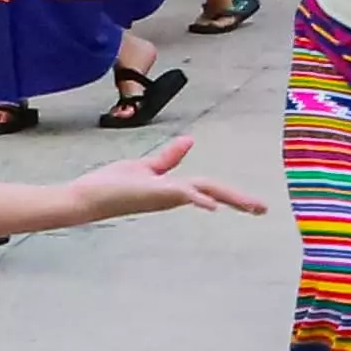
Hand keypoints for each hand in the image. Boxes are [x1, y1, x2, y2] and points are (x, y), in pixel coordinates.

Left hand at [56, 137, 267, 226]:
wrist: (85, 198)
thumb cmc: (111, 184)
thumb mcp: (146, 167)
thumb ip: (169, 157)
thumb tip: (190, 141)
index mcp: (173, 188)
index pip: (209, 188)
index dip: (232, 194)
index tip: (254, 205)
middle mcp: (173, 193)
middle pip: (213, 191)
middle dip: (240, 200)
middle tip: (265, 210)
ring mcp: (165, 194)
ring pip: (204, 192)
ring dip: (230, 199)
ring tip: (254, 207)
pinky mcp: (154, 192)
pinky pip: (181, 194)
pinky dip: (198, 199)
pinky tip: (213, 205)